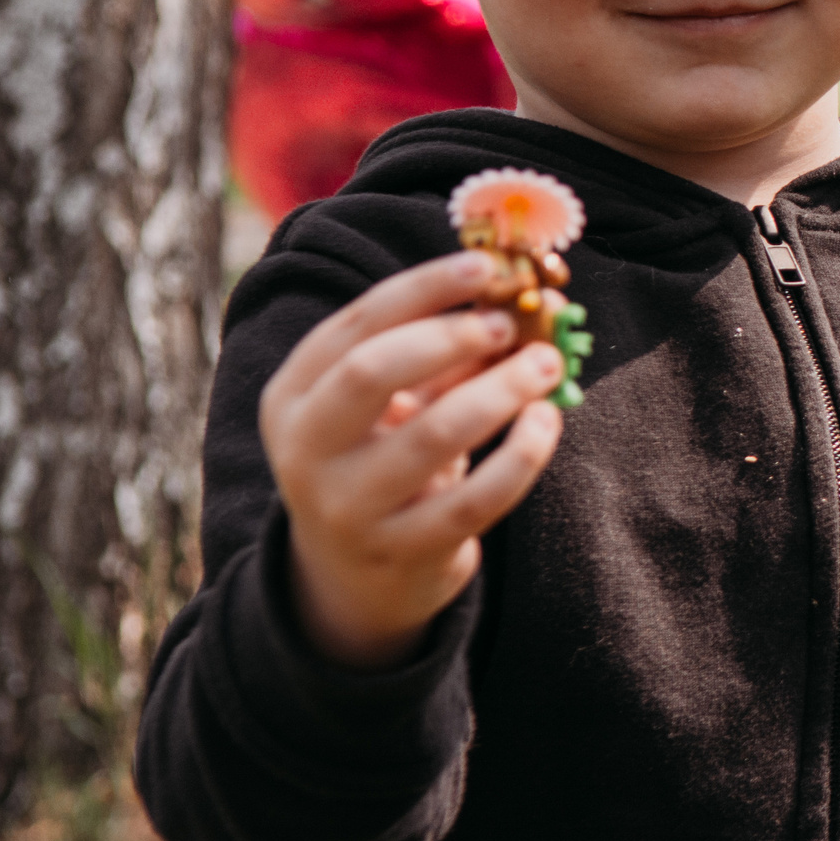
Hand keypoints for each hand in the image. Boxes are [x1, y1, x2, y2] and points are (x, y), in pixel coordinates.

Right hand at [261, 251, 567, 669]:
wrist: (357, 574)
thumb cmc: (383, 458)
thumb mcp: (392, 404)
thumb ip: (441, 353)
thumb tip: (523, 300)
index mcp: (293, 394)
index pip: (355, 323)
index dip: (424, 288)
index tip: (486, 266)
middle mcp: (305, 450)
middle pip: (371, 372)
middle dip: (449, 337)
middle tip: (509, 324)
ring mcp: (349, 507)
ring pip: (432, 437)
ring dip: (500, 391)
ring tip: (545, 366)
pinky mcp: (402, 551)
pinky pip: (474, 500)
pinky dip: (522, 455)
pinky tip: (546, 422)